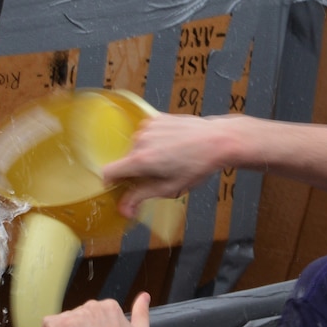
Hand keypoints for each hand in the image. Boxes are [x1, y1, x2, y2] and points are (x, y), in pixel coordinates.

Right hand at [101, 113, 247, 215]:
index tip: (121, 187)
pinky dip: (154, 141)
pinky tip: (172, 145)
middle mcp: (140, 141)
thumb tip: (124, 209)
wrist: (217, 140)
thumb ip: (141, 197)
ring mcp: (147, 127)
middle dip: (137, 170)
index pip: (109, 171)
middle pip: (126, 160)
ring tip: (169, 158)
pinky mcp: (156, 117)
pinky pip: (146, 134)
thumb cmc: (197, 165)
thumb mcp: (169, 188)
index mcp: (141, 160)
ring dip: (146, 154)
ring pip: (137, 147)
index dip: (111, 182)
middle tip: (159, 174)